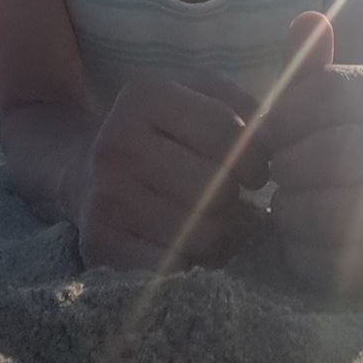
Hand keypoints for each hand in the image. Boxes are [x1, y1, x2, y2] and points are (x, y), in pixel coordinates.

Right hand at [76, 70, 269, 272]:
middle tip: (229, 199)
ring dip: (221, 234)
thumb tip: (278, 137)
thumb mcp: (196, 96)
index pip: (228, 131)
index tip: (255, 171)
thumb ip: (242, 104)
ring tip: (213, 221)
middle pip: (218, 186)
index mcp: (143, 95)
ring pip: (203, 232)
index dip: (257, 157)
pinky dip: (192, 263)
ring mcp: (105, 196)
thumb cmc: (160, 132)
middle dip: (235, 198)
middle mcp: (117, 142)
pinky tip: (186, 245)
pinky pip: (176, 267)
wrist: (83, 168)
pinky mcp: (99, 244)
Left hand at [265, 12, 362, 301]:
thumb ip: (304, 61)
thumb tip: (308, 21)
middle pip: (335, 155)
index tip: (265, 131)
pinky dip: (308, 255)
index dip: (282, 114)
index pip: (329, 91)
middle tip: (275, 173)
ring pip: (343, 214)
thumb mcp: (309, 94)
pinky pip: (349, 266)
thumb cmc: (325, 133)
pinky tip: (299, 241)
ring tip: (283, 207)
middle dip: (289, 167)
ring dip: (295, 212)